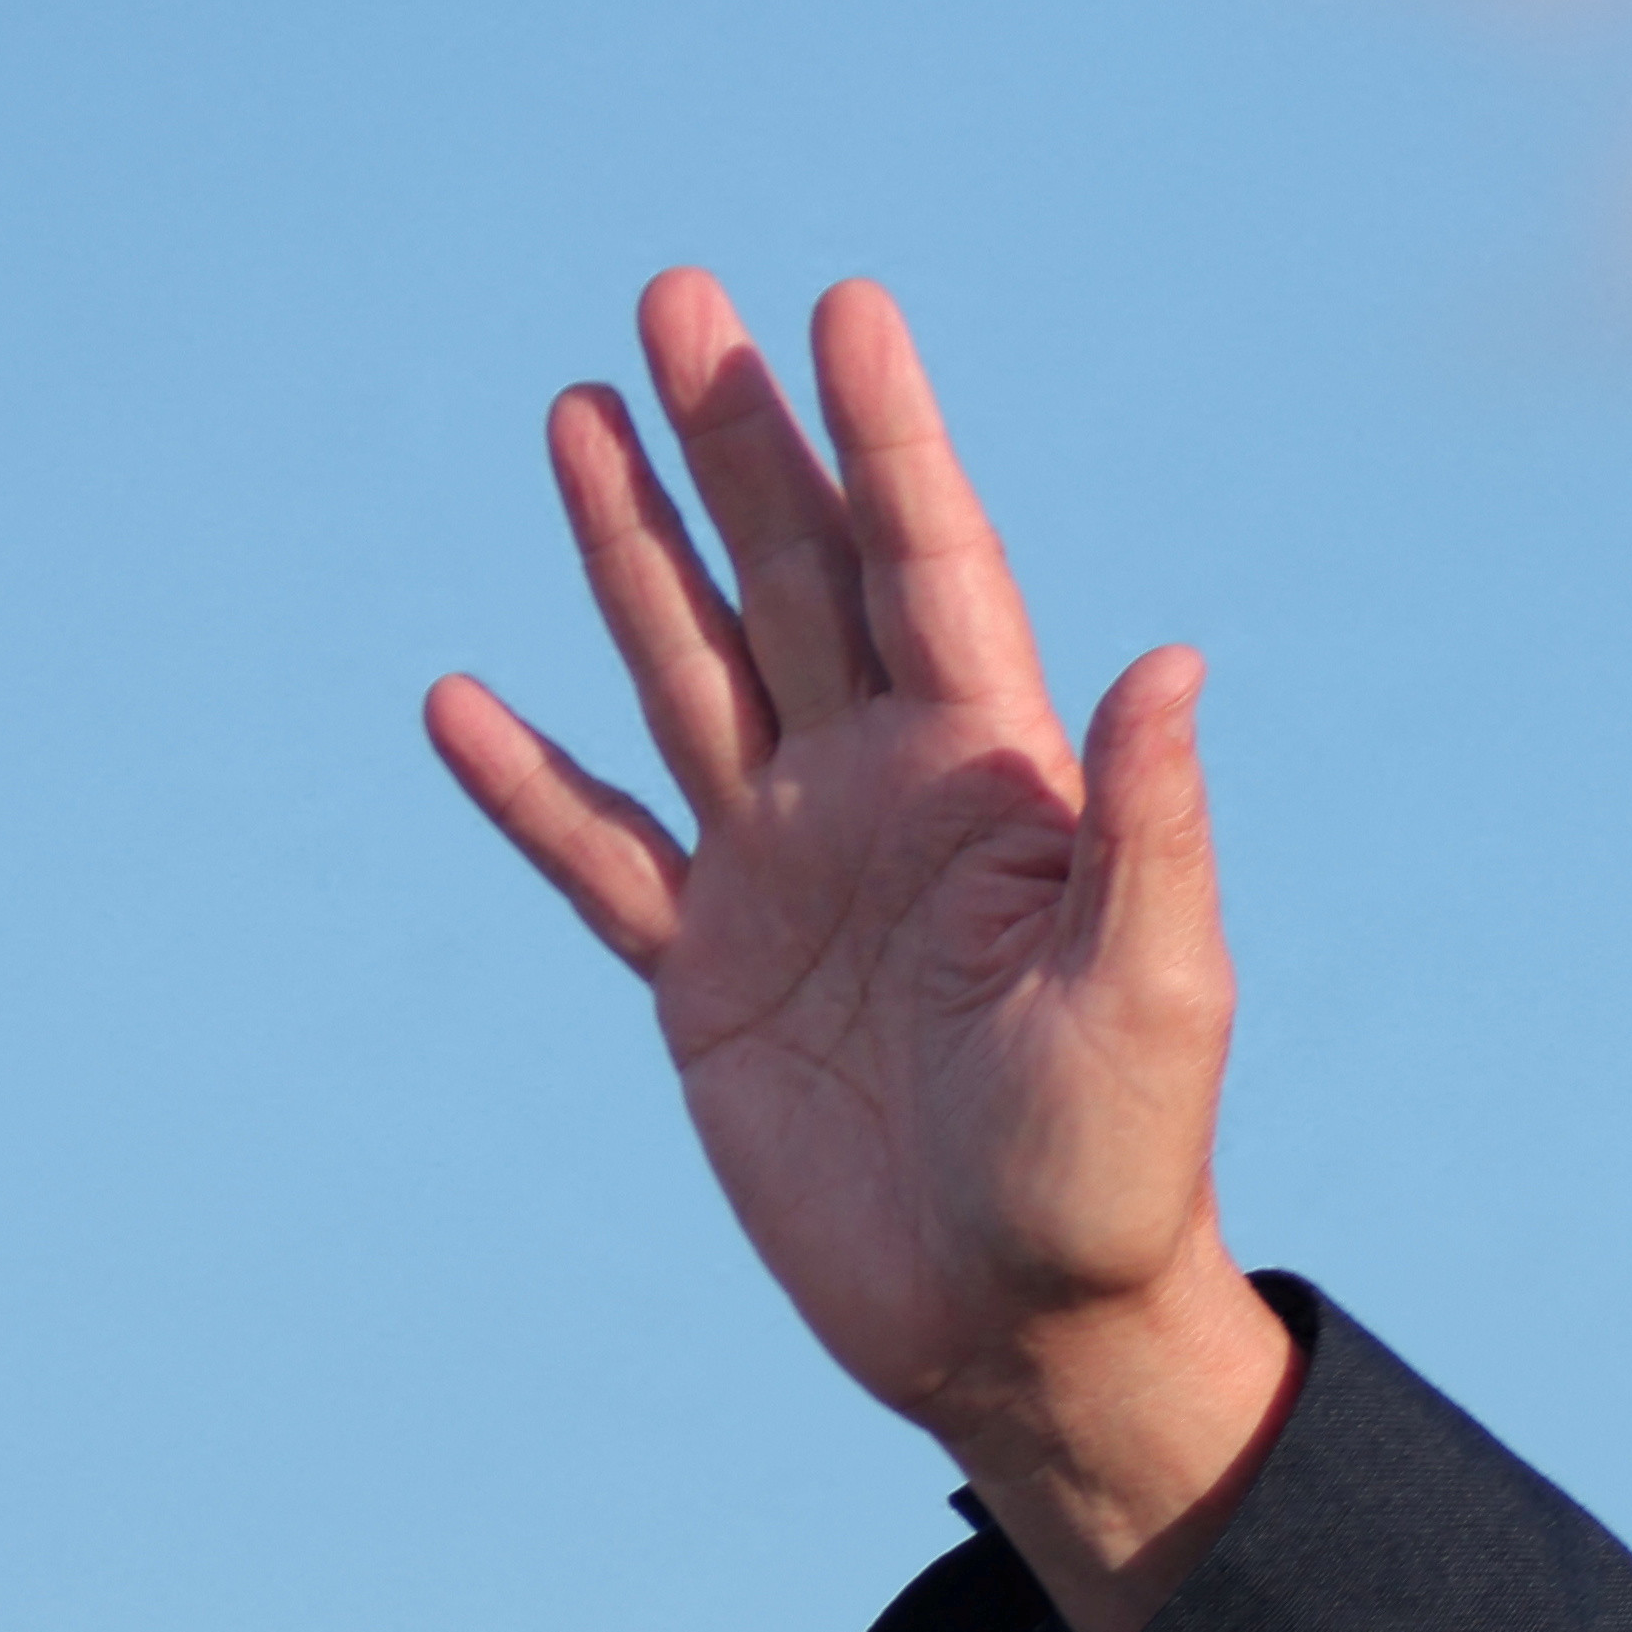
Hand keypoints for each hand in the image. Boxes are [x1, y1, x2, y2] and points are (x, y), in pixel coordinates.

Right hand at [432, 275, 1295, 1631]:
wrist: (1030, 1332)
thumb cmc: (1120, 1171)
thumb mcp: (1156, 996)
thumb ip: (1151, 830)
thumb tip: (1172, 661)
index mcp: (997, 790)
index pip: (932, 572)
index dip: (889, 442)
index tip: (845, 310)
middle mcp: (882, 806)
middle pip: (794, 585)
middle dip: (737, 445)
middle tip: (675, 299)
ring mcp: (785, 883)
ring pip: (691, 677)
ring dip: (632, 552)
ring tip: (576, 412)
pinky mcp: (708, 983)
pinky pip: (599, 861)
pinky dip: (530, 788)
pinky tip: (459, 702)